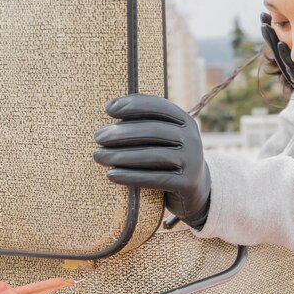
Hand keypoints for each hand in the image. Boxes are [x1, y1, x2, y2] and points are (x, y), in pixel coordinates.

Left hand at [93, 94, 209, 228]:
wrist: (195, 188)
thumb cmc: (168, 157)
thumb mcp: (164, 137)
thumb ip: (145, 122)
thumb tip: (111, 106)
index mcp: (186, 121)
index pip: (159, 107)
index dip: (134, 105)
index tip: (108, 109)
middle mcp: (192, 139)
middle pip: (154, 131)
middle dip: (122, 133)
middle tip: (98, 137)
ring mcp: (192, 161)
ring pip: (153, 155)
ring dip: (122, 155)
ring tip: (99, 156)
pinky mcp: (187, 183)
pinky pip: (155, 179)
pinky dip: (131, 176)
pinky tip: (111, 175)